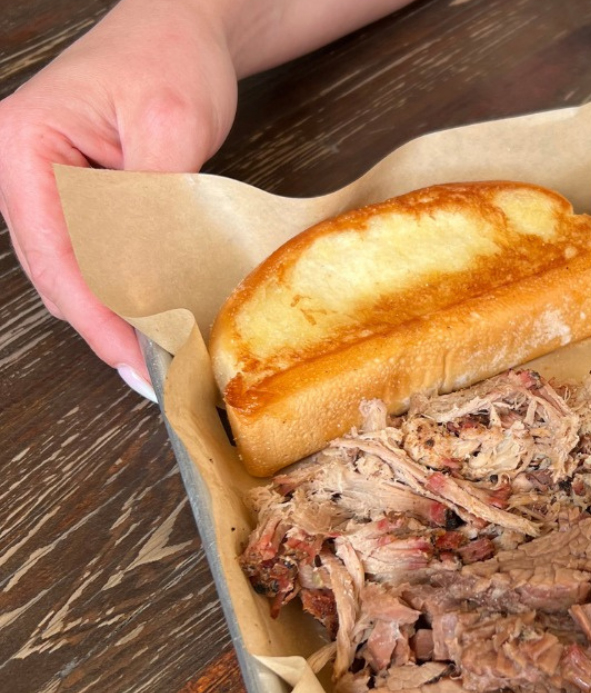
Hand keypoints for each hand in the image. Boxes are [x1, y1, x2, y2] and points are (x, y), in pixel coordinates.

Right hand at [0, 1, 238, 387]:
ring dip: (112, 313)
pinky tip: (151, 317)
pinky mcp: (70, 197)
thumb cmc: (171, 60)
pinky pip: (89, 257)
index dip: (96, 315)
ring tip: (157, 354)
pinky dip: (120, 289)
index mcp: (22, 145)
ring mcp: (40, 185)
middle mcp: (18, 168)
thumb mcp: (171, 130)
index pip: (56, 253)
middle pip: (56, 271)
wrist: (181, 28)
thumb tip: (149, 284)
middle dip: (104, 324)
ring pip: (71, 271)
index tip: (136, 357)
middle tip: (155, 370)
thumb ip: (152, 208)